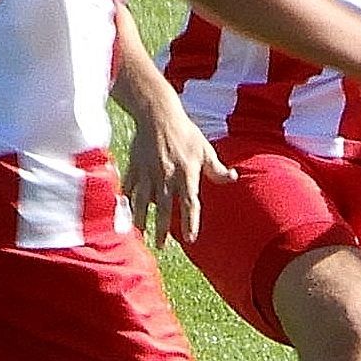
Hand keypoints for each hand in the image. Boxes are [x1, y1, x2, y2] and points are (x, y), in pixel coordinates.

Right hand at [122, 101, 235, 245]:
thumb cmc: (185, 132)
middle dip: (161, 229)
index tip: (190, 238)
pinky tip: (126, 211)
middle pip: (163, 208)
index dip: (190, 222)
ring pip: (142, 201)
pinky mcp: (135, 167)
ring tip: (140, 233)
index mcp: (186, 174)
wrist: (158, 114)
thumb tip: (233, 177)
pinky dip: (127, 200)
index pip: (189, 203)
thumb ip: (217, 168)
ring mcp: (148, 172)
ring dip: (141, 219)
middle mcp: (166, 176)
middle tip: (161, 246)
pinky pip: (130, 187)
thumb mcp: (205, 149)